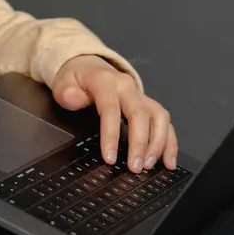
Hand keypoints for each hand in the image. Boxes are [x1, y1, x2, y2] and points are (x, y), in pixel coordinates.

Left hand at [51, 54, 177, 172]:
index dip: (111, 135)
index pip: (111, 109)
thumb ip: (67, 92)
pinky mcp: (148, 105)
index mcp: (106, 81)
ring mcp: (140, 96)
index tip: (110, 157)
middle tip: (135, 167)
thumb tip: (72, 97)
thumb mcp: (64, 82)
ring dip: (158, 143)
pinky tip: (168, 161)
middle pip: (140, 114)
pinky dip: (169, 142)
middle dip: (140, 143)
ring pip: (159, 117)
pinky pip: (165, 122)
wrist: (88, 67)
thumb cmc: (77, 79)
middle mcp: (127, 87)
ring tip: (148, 165)